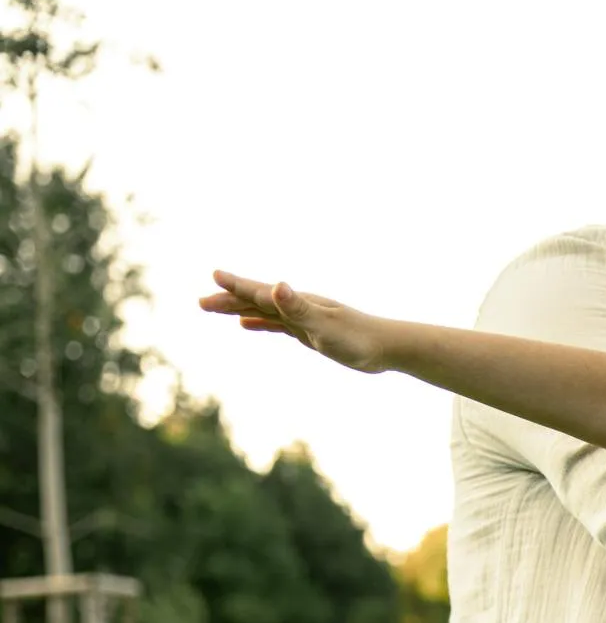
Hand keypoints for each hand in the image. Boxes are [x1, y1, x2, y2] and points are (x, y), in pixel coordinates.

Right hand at [199, 270, 389, 371]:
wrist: (387, 348)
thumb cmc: (358, 338)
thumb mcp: (324, 325)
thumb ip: (298, 307)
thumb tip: (277, 286)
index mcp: (298, 302)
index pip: (260, 291)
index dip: (237, 285)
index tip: (214, 274)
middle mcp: (298, 305)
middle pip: (255, 300)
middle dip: (228, 299)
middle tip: (200, 302)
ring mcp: (302, 317)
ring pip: (262, 311)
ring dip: (237, 309)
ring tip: (212, 308)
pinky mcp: (309, 331)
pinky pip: (276, 324)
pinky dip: (259, 322)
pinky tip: (246, 324)